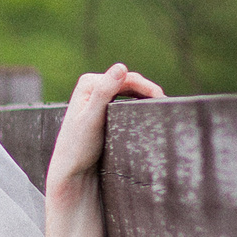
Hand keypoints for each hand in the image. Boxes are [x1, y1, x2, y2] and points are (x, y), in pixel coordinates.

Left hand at [46, 62, 164, 189]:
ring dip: (144, 96)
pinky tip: (146, 112)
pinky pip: (125, 101)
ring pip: (129, 91)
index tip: (162, 99)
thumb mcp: (92, 119)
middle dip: (148, 91)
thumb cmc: (78, 147)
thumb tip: (121, 67)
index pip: (125, 78)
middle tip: (165, 104)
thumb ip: (104, 92)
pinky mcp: (102, 109)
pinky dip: (138, 104)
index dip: (146, 86)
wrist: (71, 169)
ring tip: (159, 107)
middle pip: (128, 83)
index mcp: (88, 83)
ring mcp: (96, 97)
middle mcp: (91, 86)